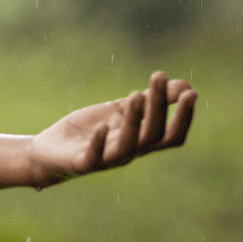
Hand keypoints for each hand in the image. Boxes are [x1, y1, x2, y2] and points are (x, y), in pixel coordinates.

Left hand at [29, 71, 196, 187]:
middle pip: (152, 134)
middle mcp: (129, 152)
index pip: (172, 136)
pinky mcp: (82, 163)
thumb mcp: (122, 110)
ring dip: (133, 120)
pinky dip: (98, 143)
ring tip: (135, 95)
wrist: (51, 150)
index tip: (191, 92)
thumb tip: (186, 85)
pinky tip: (102, 127)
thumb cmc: (91, 129)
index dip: (184, 118)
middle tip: (159, 77)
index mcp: (141, 140)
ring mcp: (106, 159)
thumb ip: (150, 100)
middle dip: (158, 106)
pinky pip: (93, 158)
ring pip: (128, 145)